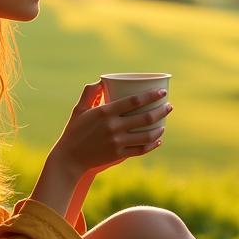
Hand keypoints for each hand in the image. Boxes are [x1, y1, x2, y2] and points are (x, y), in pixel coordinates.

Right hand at [52, 82, 172, 177]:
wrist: (69, 158)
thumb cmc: (74, 131)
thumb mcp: (79, 109)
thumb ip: (89, 93)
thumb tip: (101, 80)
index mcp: (105, 112)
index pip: (134, 101)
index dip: (151, 96)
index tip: (162, 92)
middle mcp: (113, 127)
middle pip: (145, 118)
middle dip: (161, 110)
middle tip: (169, 106)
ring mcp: (117, 142)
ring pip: (146, 135)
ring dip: (159, 128)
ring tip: (164, 122)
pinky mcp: (118, 155)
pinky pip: (140, 150)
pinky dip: (152, 145)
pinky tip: (158, 140)